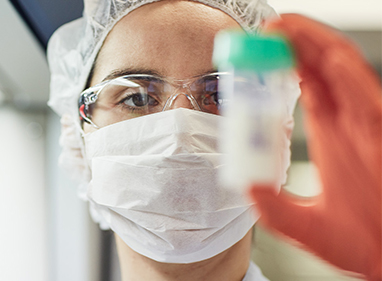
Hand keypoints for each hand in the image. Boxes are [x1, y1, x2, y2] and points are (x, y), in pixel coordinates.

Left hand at [248, 14, 380, 279]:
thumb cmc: (357, 241)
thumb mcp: (303, 224)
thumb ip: (274, 207)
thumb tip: (246, 188)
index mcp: (327, 133)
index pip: (303, 84)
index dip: (282, 64)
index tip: (257, 50)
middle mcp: (345, 122)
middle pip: (319, 69)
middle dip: (295, 43)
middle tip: (267, 27)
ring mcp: (366, 125)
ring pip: (341, 72)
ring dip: (315, 45)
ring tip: (286, 27)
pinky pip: (368, 95)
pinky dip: (349, 74)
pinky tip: (328, 58)